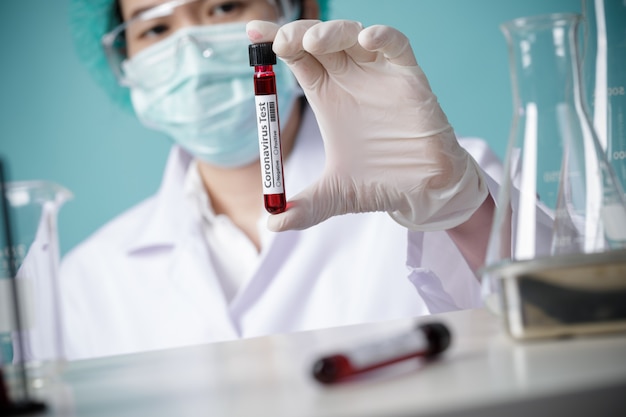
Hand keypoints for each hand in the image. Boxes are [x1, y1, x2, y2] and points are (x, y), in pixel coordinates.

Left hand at [247, 20, 487, 231]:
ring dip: (332, 32)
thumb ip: (305, 208)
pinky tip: (367, 40)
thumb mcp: (334, 196)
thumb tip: (272, 223)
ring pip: (353, 35)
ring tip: (314, 43)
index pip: (297, 59)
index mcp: (328, 97)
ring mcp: (379, 74)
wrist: (422, 191)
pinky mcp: (409, 77)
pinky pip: (397, 46)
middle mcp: (350, 80)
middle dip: (297, 33)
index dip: (276, 43)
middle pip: (319, 40)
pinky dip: (383, 37)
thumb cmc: (379, 183)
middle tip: (279, 42)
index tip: (253, 34)